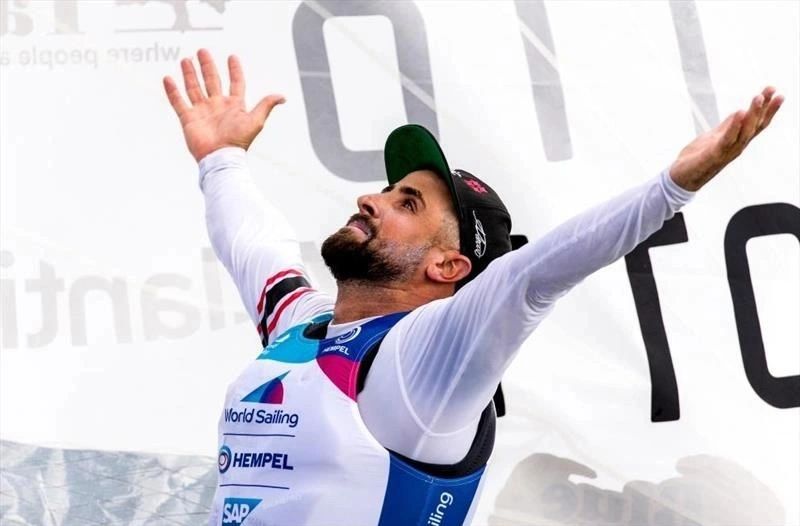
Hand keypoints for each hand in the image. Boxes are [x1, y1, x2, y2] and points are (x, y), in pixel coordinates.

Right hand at [163, 49, 284, 161]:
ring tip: (186, 60)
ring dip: (190, 74)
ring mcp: (202, 112)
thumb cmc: (238, 141)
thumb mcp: (256, 121)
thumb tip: (282, 96)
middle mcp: (217, 106)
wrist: (220, 157)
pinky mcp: (188, 119)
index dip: (235, 71)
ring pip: (194, 88)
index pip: (235, 83)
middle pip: (212, 81)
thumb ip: (266, 105)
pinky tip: (168, 78)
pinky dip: (172, 91)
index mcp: (234, 106)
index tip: (232, 57)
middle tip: (202, 51)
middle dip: (207, 66)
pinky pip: (178, 102)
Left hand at [669, 86, 782, 190]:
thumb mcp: (715, 137)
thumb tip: (741, 112)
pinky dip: (734, 126)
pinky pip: (726, 140)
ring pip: (744, 132)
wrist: (682, 178)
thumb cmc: (698, 158)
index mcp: (737, 141)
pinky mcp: (713, 155)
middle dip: (766, 109)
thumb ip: (728, 126)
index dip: (767, 108)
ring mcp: (726, 152)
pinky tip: (739, 113)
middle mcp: (736, 147)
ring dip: (753, 114)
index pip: (756, 123)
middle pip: (755, 127)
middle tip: (773, 91)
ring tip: (758, 97)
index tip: (775, 91)